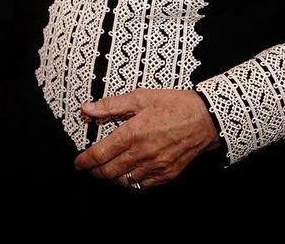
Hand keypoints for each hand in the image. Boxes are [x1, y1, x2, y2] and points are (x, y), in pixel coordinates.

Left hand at [73, 89, 218, 188]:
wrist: (206, 118)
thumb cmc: (174, 104)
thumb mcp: (140, 97)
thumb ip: (111, 105)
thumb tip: (87, 109)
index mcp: (132, 133)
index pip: (99, 154)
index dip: (85, 161)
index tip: (78, 162)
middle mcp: (142, 153)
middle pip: (109, 172)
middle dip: (94, 171)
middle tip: (89, 167)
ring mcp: (155, 166)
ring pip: (124, 181)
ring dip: (111, 177)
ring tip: (106, 169)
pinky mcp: (167, 174)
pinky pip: (142, 185)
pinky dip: (131, 182)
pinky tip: (128, 173)